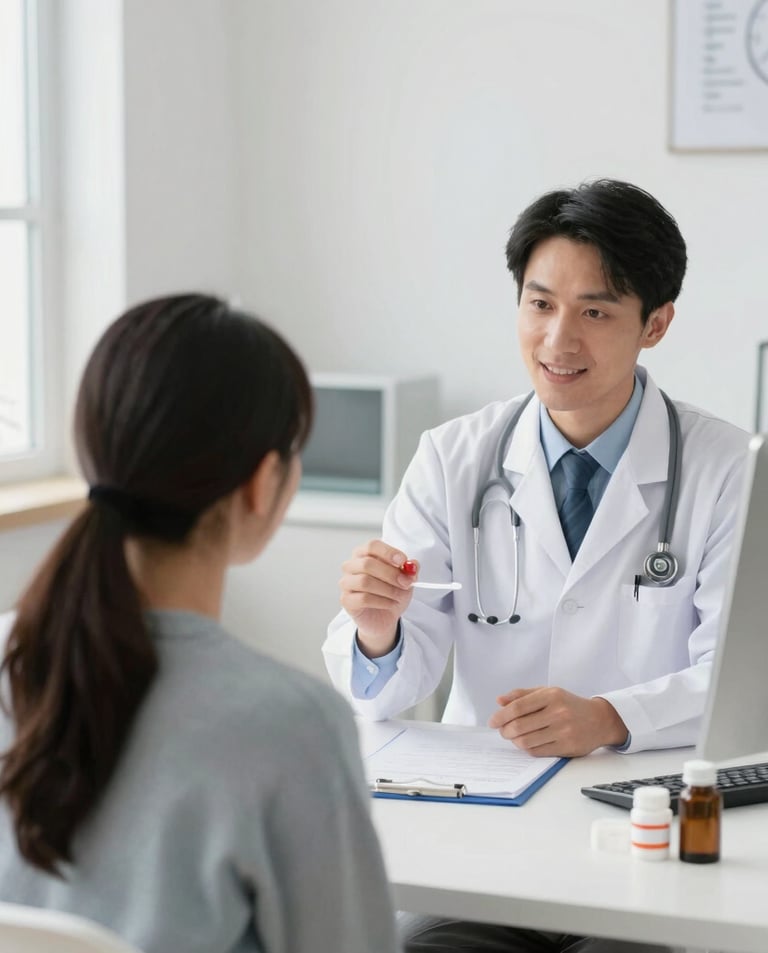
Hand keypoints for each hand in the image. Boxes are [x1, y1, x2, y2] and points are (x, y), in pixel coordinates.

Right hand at [339, 540, 416, 656]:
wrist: (384, 617)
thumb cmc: (391, 593)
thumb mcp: (406, 579)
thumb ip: (410, 570)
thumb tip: (413, 564)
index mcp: (364, 554)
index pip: (372, 546)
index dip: (388, 552)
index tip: (403, 561)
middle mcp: (352, 566)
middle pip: (367, 564)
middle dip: (390, 574)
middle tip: (406, 583)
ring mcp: (347, 583)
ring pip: (365, 582)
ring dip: (387, 589)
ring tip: (399, 596)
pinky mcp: (346, 600)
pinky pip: (363, 598)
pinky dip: (382, 601)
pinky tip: (390, 604)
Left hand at [487, 687, 628, 756]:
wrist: (600, 720)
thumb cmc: (569, 704)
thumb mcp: (548, 692)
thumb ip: (522, 695)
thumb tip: (499, 701)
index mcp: (551, 695)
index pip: (518, 707)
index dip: (501, 716)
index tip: (492, 721)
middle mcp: (558, 713)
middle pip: (519, 726)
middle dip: (505, 730)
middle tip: (502, 731)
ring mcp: (563, 731)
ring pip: (526, 741)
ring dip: (514, 741)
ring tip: (514, 737)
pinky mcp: (567, 747)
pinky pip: (537, 752)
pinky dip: (527, 748)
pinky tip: (527, 743)